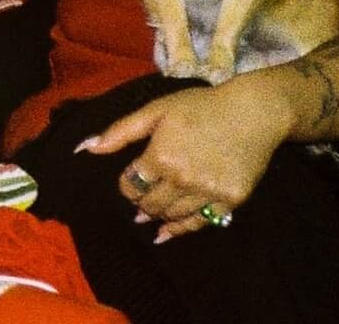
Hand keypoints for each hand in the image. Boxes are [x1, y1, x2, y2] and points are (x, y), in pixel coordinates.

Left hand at [78, 76, 290, 241]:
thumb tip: (86, 148)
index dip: (126, 186)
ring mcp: (209, 192)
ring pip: (174, 215)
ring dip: (160, 215)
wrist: (252, 112)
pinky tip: (170, 232)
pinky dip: (184, 228)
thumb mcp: (155, 110)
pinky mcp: (232, 200)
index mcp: (160, 157)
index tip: (129, 183)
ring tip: (152, 214)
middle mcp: (183, 179)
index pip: (132, 185)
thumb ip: (120, 132)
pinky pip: (202, 221)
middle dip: (141, 202)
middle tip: (139, 201)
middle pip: (151, 204)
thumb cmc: (199, 106)